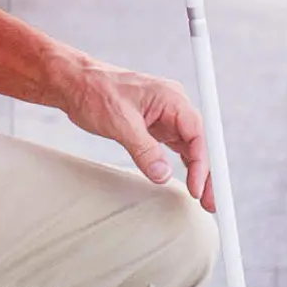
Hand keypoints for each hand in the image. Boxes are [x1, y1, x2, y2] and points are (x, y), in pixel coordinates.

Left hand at [59, 58, 212, 211]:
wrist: (75, 83)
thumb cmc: (96, 92)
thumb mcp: (120, 122)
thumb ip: (144, 149)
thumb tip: (162, 176)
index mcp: (171, 97)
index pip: (196, 132)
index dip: (203, 161)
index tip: (198, 187)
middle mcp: (173, 106)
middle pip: (199, 142)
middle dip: (207, 172)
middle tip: (211, 202)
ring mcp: (166, 116)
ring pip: (191, 148)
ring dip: (199, 172)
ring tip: (204, 199)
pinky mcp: (156, 126)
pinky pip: (177, 148)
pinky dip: (185, 166)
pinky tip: (190, 182)